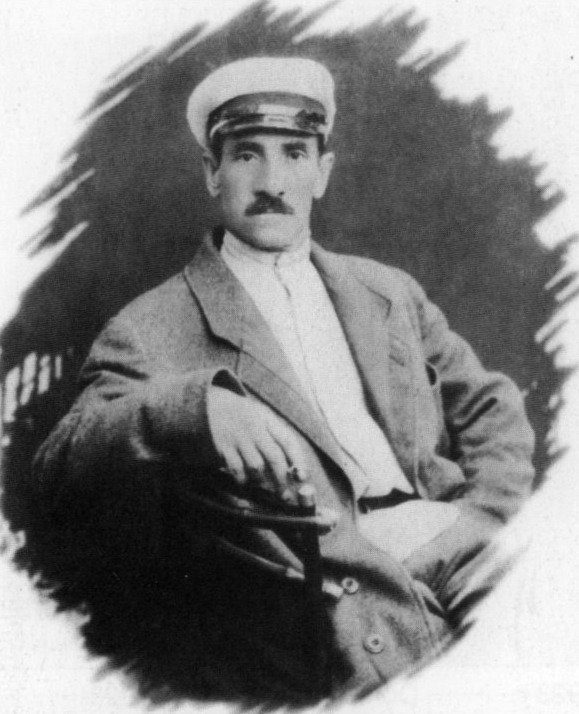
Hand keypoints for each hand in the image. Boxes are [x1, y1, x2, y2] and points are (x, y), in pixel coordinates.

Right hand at [207, 386, 309, 502]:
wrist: (213, 403)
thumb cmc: (245, 415)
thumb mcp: (263, 416)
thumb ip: (277, 436)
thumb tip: (293, 466)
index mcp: (268, 420)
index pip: (289, 441)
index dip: (299, 460)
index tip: (304, 477)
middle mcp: (255, 429)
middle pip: (274, 457)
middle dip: (282, 480)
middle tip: (286, 496)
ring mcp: (239, 438)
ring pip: (256, 467)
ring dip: (262, 481)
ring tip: (264, 488)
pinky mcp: (223, 446)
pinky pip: (236, 469)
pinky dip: (242, 479)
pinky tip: (245, 482)